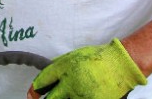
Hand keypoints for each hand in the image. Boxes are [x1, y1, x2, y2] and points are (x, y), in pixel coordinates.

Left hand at [30, 39, 145, 98]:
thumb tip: (47, 75)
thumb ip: (59, 65)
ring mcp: (81, 96)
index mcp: (65, 69)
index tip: (32, 94)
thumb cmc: (97, 58)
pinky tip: (79, 96)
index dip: (34, 90)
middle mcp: (71, 84)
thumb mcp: (74, 56)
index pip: (42, 81)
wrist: (120, 65)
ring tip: (69, 95)